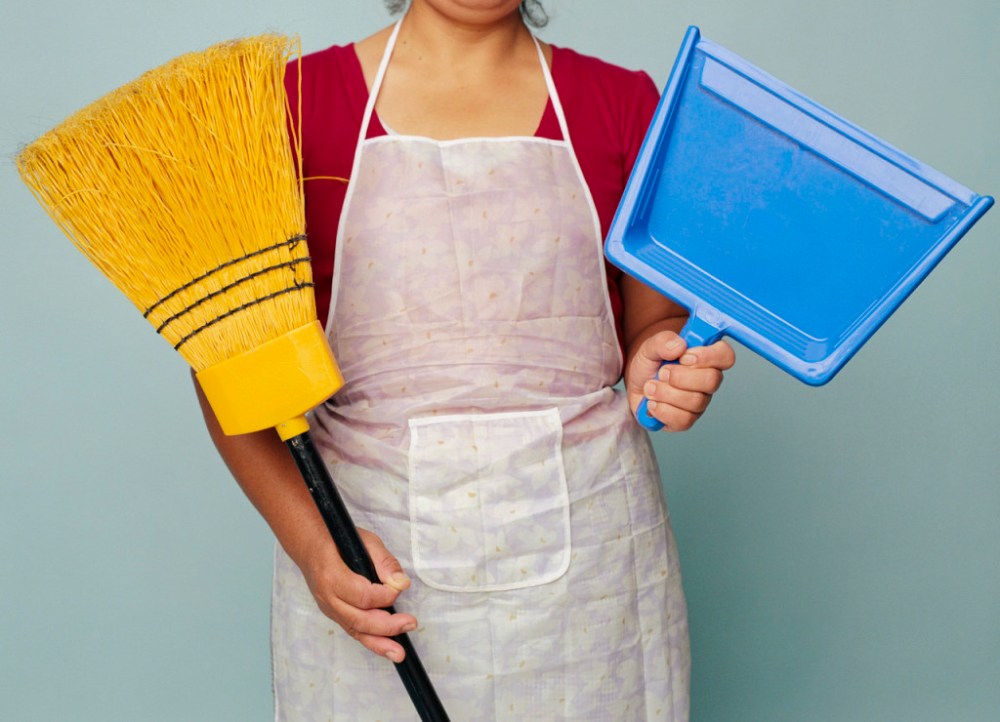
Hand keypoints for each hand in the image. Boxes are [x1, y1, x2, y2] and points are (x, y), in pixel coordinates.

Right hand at [299, 527, 416, 662]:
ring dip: (378, 643)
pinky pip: (352, 630)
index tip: (400, 587)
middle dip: (387, 626)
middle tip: (410, 624)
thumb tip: (401, 584)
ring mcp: (328, 608)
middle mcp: (327, 597)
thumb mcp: (365, 540)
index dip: (385, 596)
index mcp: (331, 575)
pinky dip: (370, 640)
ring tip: (398, 653)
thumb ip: (384, 561)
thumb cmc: (338, 540)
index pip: (362, 596)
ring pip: (354, 630)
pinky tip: (386, 647)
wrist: (309, 546)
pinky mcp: (333, 614)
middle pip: (358, 619)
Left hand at [625, 330, 734, 430]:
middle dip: (681, 377)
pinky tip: (652, 403)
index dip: (708, 356)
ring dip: (666, 393)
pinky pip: (683, 420)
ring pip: (696, 401)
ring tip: (650, 386)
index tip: (684, 357)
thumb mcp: (650, 347)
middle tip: (661, 373)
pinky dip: (662, 410)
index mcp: (705, 358)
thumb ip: (663, 341)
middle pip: (712, 381)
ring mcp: (699, 402)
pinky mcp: (686, 420)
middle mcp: (707, 381)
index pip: (726, 356)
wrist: (633, 387)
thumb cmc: (649, 365)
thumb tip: (680, 346)